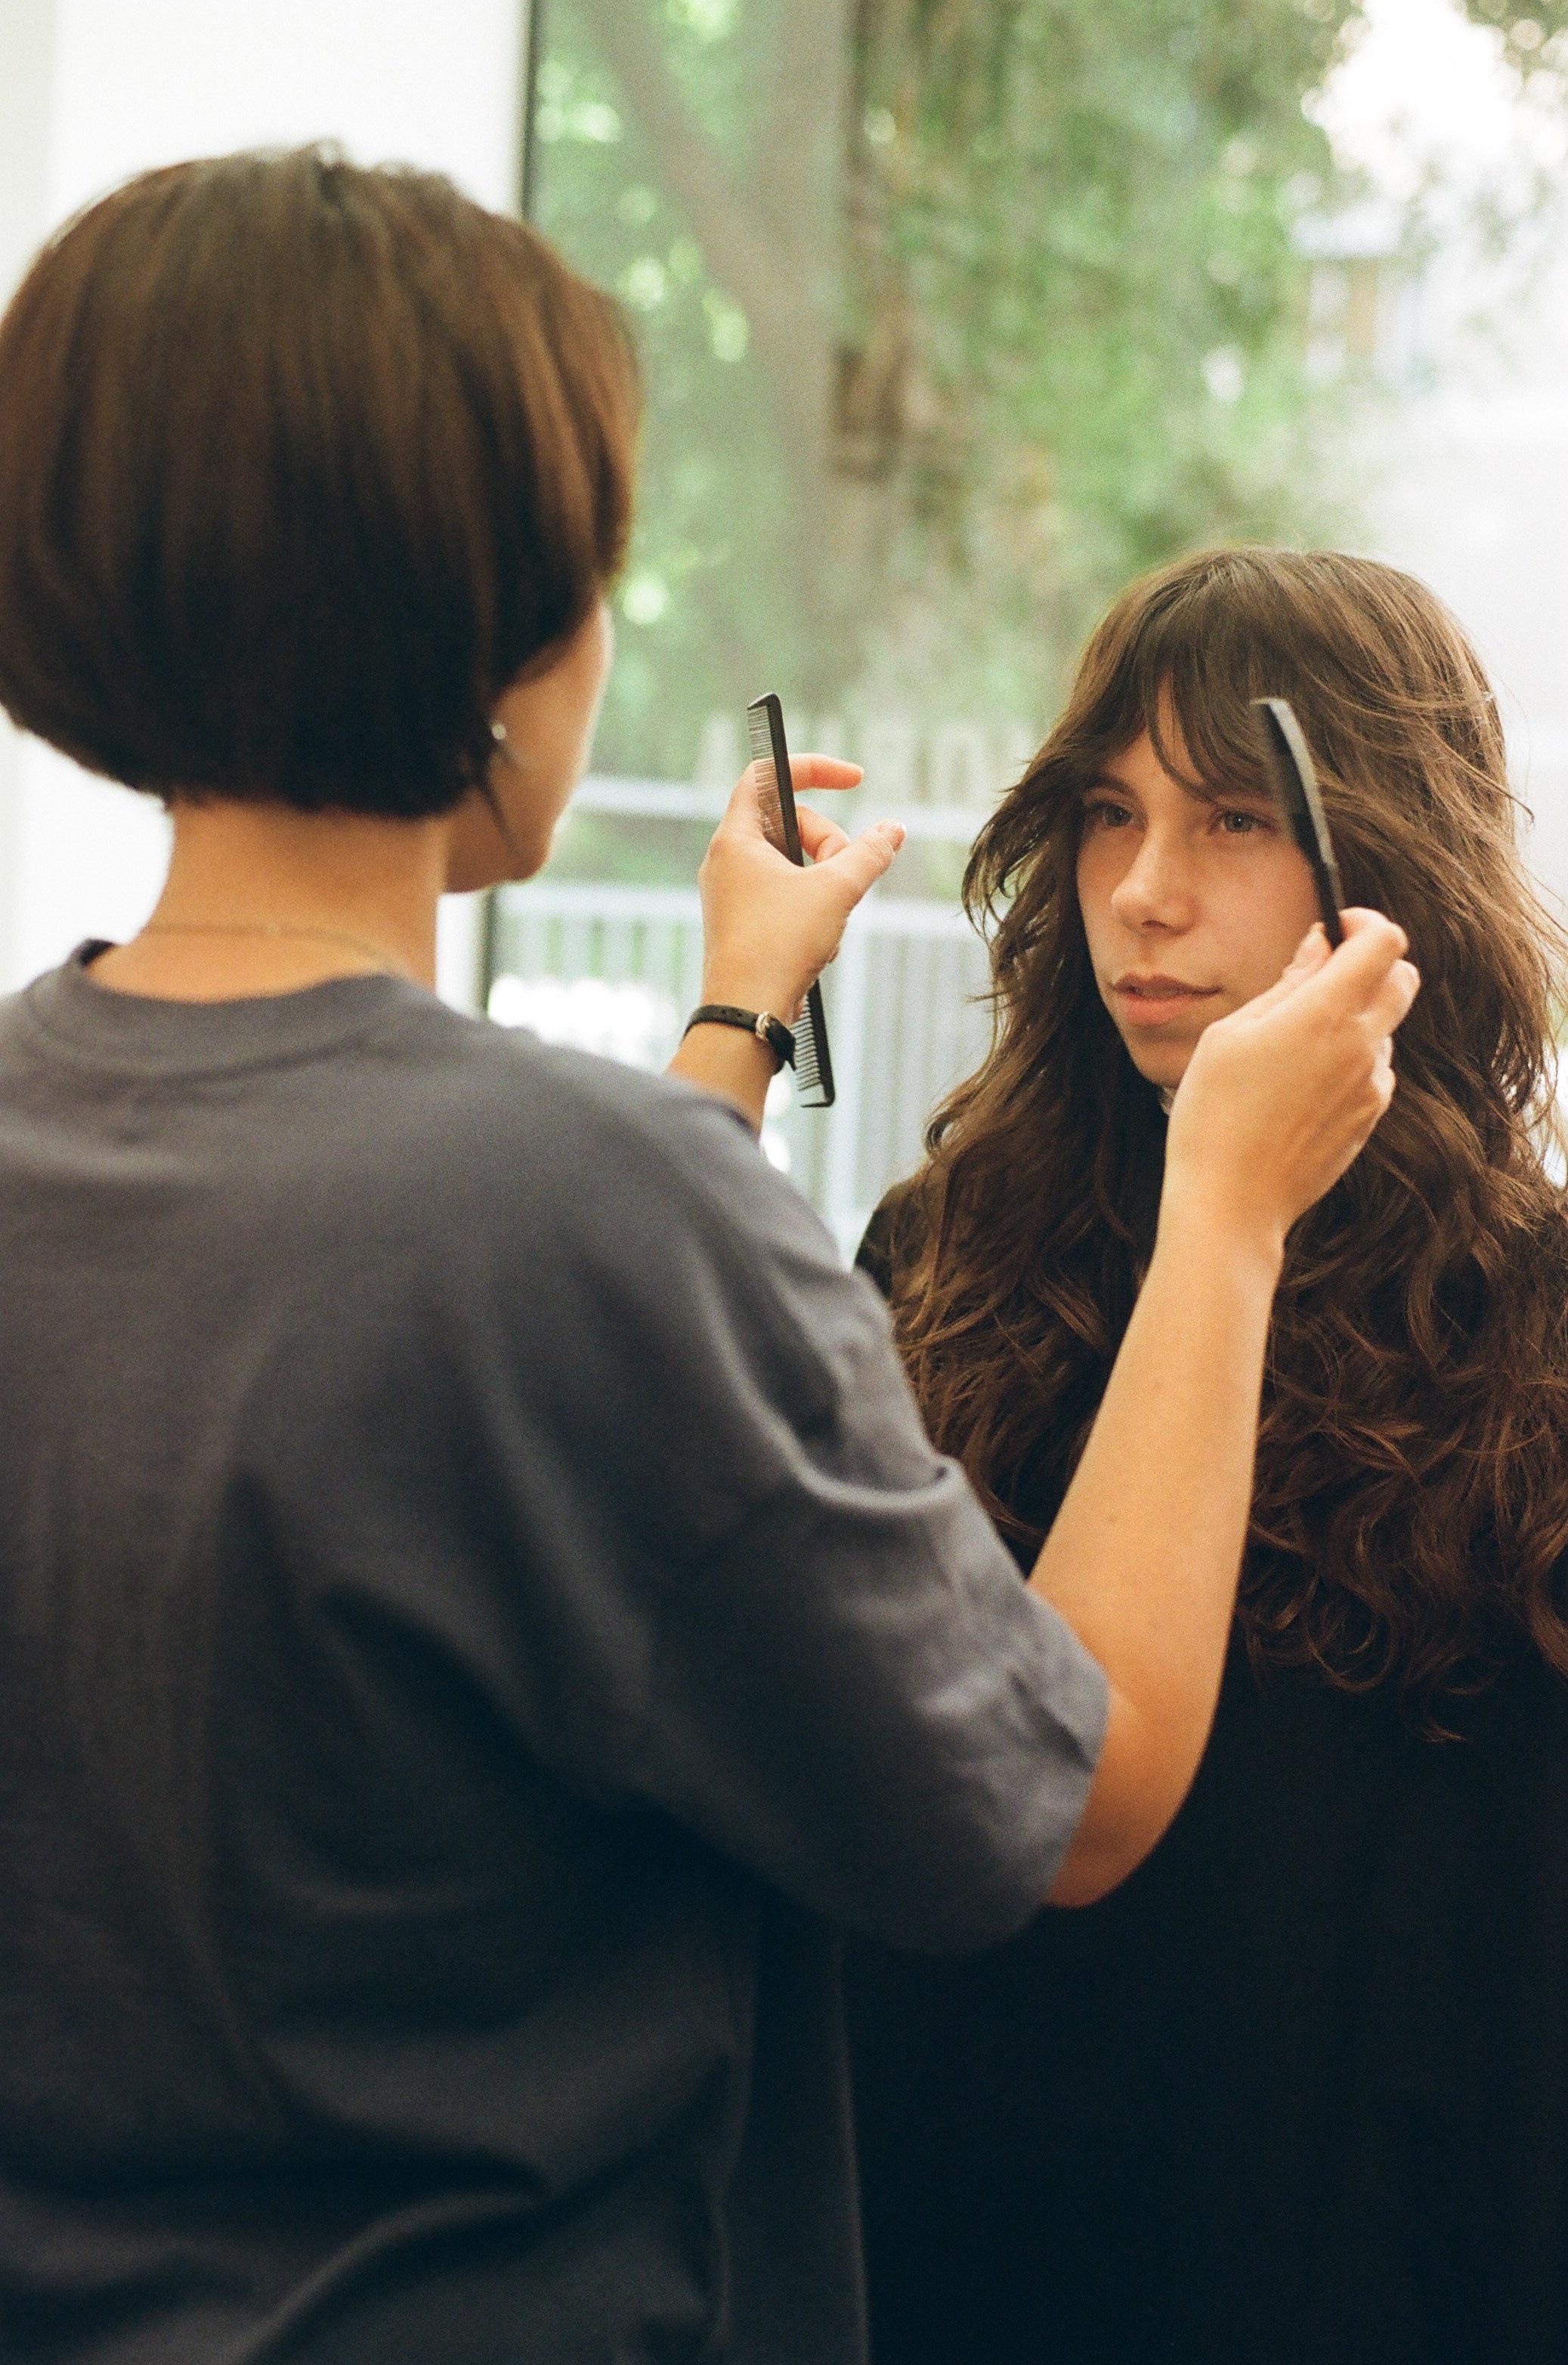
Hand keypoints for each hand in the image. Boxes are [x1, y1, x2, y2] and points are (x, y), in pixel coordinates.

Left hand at [695, 756, 904, 1018]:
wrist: (746, 1011)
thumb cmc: (778, 947)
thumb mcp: (836, 891)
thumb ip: (869, 854)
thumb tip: (893, 830)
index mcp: (736, 838)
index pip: (766, 774)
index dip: (812, 767)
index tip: (853, 778)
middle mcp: (727, 859)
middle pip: (790, 821)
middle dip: (828, 842)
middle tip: (843, 873)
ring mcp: (734, 891)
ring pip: (792, 861)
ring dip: (824, 879)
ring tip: (829, 914)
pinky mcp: (743, 920)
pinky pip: (786, 892)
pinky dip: (811, 904)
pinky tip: (819, 937)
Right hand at [1162, 908, 1419, 1259]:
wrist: (1231, 1202)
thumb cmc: (1213, 1114)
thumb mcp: (1231, 1034)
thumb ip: (1286, 984)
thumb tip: (1319, 945)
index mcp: (1324, 1015)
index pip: (1385, 942)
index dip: (1364, 924)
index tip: (1336, 929)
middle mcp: (1361, 1045)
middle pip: (1403, 978)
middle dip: (1372, 964)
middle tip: (1323, 976)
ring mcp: (1371, 1084)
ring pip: (1385, 1026)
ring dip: (1355, 1017)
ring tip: (1292, 1047)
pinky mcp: (1370, 1116)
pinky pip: (1374, 1068)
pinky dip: (1350, 1060)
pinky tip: (1301, 1086)